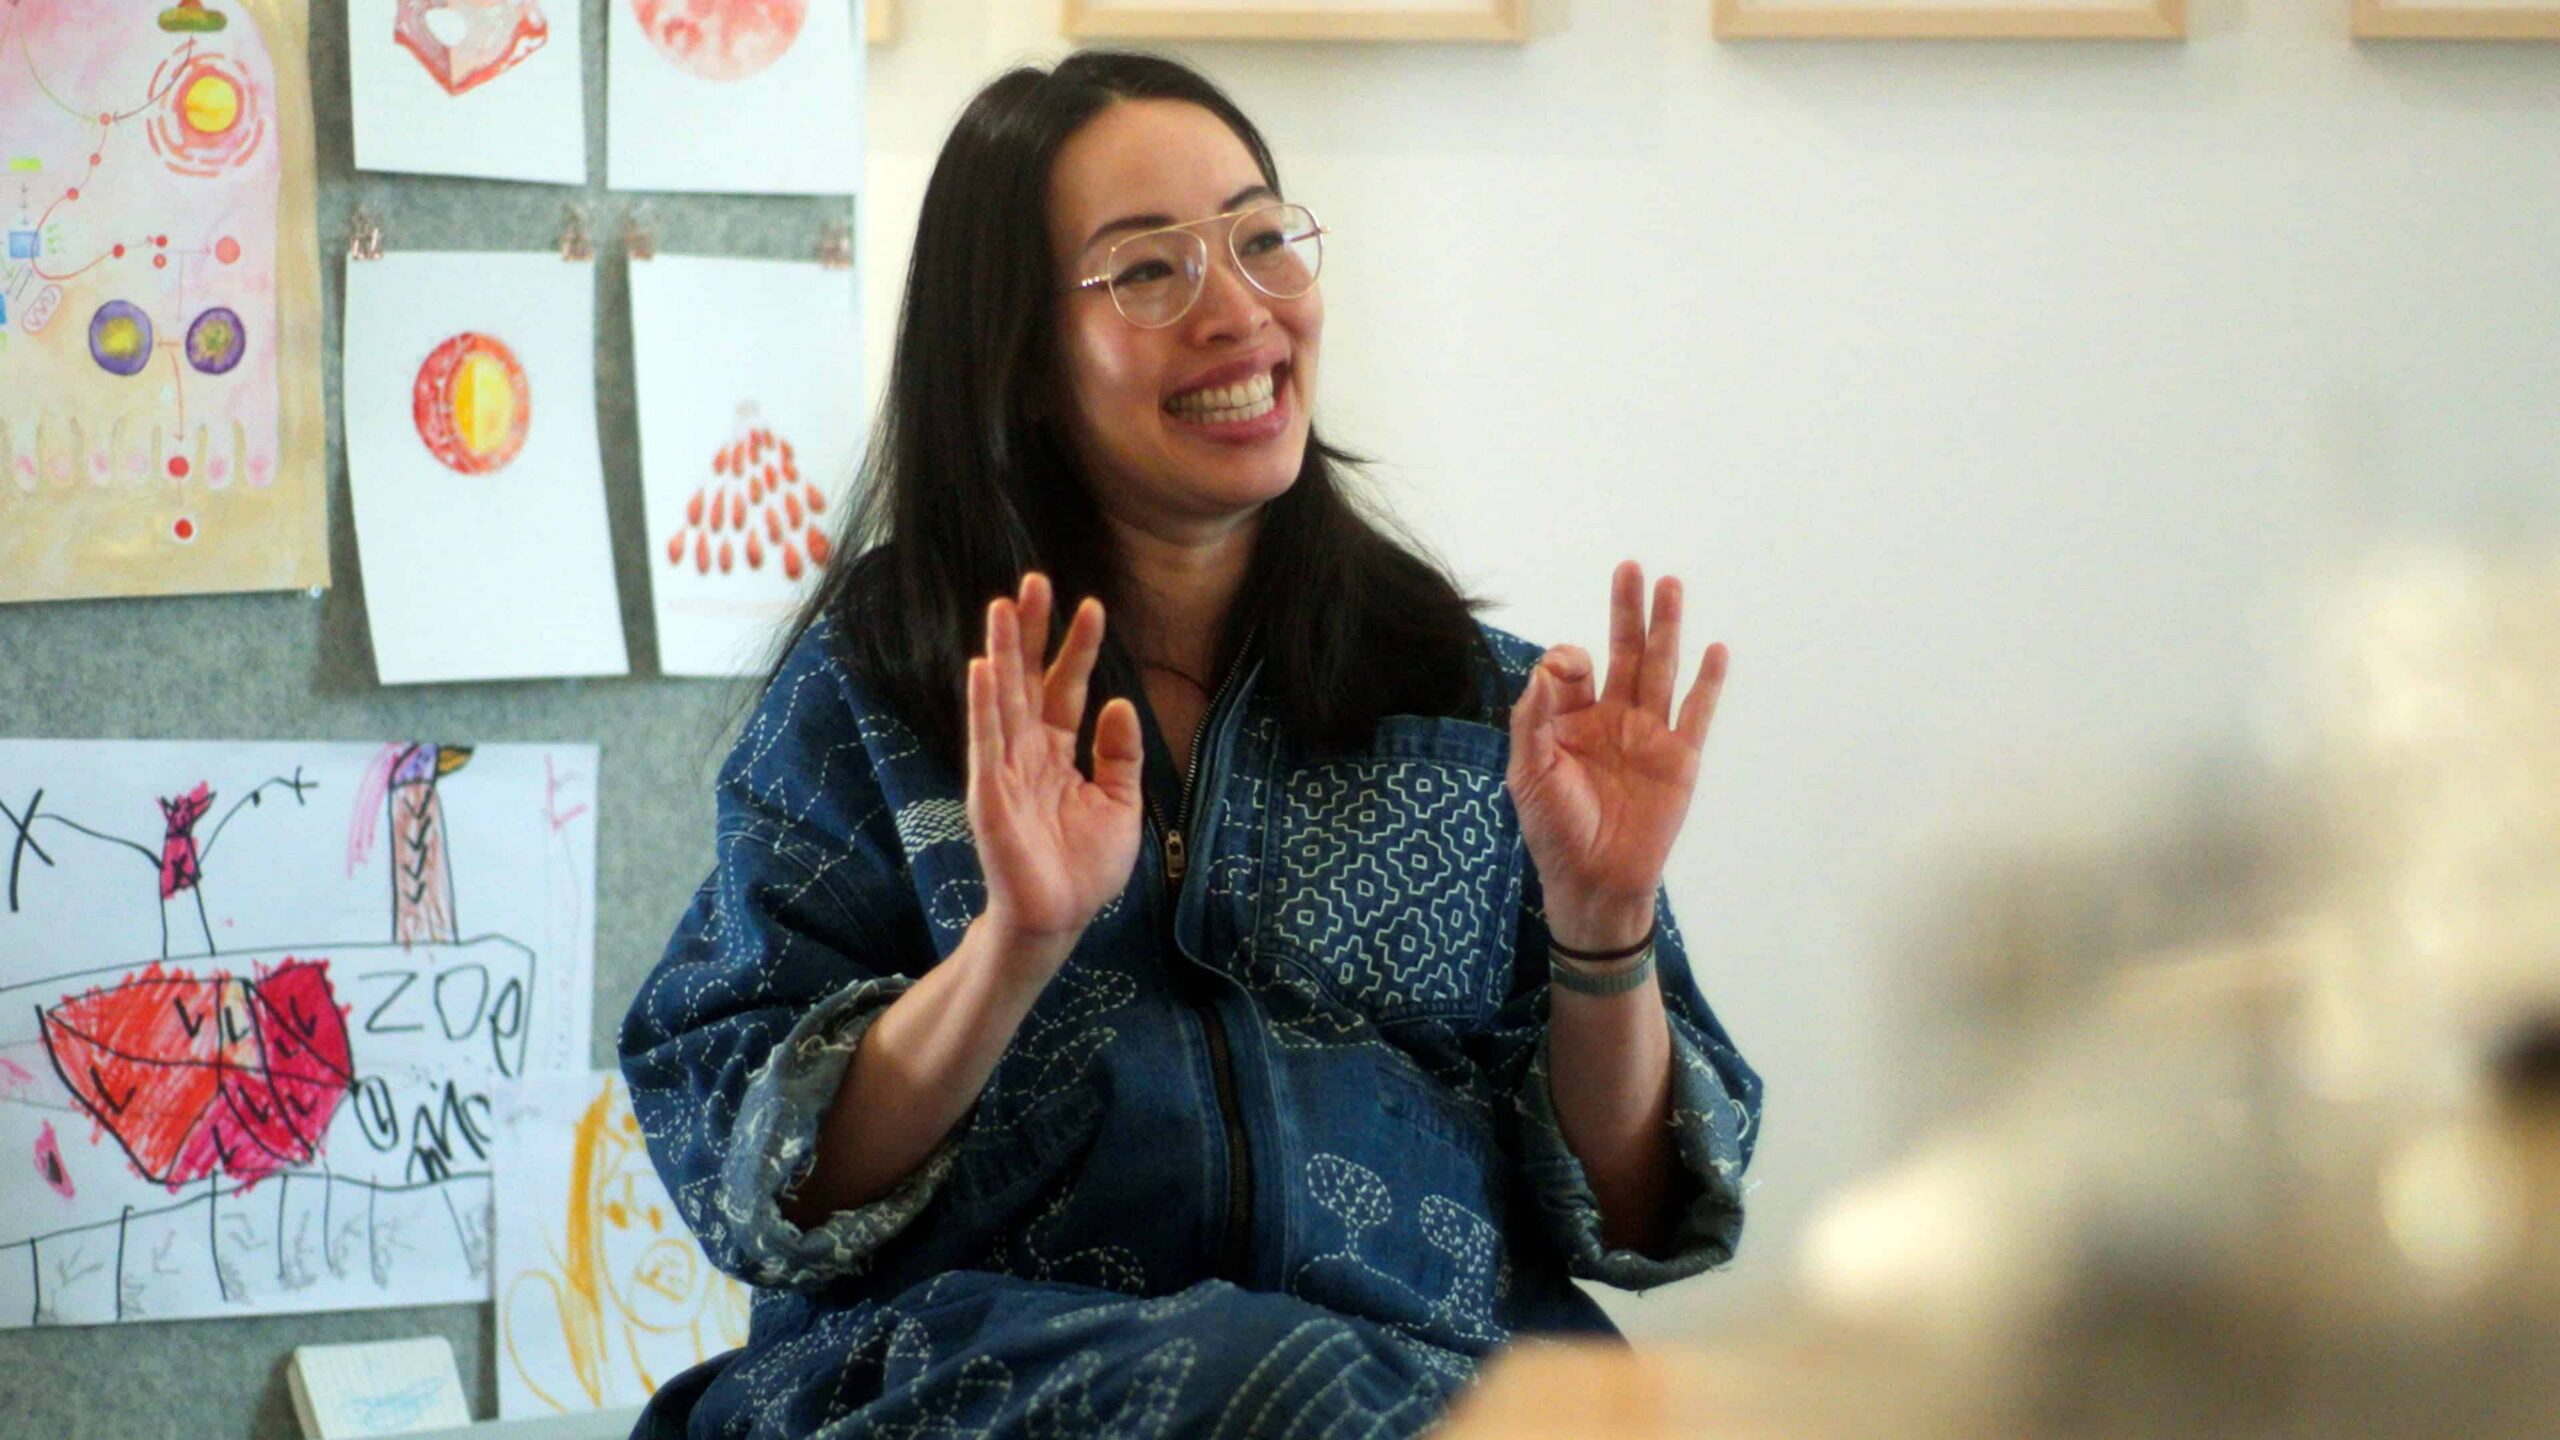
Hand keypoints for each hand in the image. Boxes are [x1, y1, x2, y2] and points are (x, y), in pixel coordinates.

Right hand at [966, 573, 1144, 962]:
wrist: (1058, 918)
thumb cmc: (1084, 867)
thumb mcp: (1119, 803)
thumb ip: (1119, 755)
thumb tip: (1121, 704)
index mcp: (1058, 752)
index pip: (1066, 687)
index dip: (1077, 647)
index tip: (1092, 604)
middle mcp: (1027, 751)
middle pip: (1028, 679)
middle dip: (1031, 631)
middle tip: (1034, 580)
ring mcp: (1004, 768)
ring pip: (1002, 698)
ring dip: (1001, 653)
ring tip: (1002, 606)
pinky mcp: (988, 792)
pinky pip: (985, 740)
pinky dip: (983, 705)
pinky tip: (982, 668)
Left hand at [1507, 561, 1728, 948]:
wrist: (1594, 881)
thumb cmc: (1554, 829)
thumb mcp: (1529, 773)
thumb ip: (1533, 719)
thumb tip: (1545, 667)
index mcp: (1571, 719)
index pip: (1573, 669)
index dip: (1567, 660)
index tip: (1563, 672)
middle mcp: (1612, 717)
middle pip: (1624, 652)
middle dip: (1627, 611)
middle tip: (1632, 567)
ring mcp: (1649, 735)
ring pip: (1661, 669)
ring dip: (1667, 628)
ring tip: (1671, 586)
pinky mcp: (1679, 759)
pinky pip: (1696, 713)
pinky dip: (1708, 682)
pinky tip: (1714, 649)